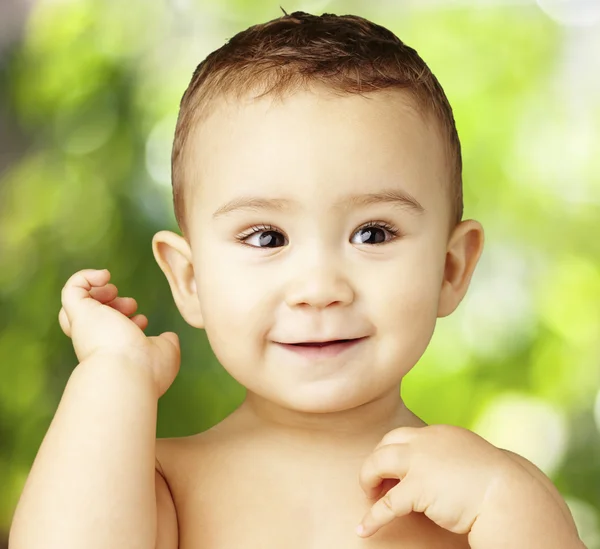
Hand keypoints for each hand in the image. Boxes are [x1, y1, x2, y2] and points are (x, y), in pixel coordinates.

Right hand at [58, 268, 179, 396]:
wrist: (127, 374)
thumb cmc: (147, 369)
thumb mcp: (165, 353)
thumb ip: (165, 343)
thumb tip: (169, 337)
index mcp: (113, 353)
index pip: (111, 335)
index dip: (128, 322)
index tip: (143, 322)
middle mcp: (95, 342)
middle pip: (91, 320)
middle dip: (113, 306)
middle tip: (131, 305)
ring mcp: (85, 328)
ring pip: (77, 306)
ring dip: (100, 293)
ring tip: (115, 291)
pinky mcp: (79, 313)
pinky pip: (71, 289)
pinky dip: (85, 277)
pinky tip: (105, 275)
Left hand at [356, 424, 513, 538]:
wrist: (511, 496)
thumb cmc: (496, 485)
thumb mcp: (470, 461)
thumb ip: (451, 460)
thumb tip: (440, 476)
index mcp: (439, 434)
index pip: (403, 436)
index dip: (392, 453)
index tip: (391, 472)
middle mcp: (425, 441)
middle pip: (385, 444)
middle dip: (375, 463)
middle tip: (374, 484)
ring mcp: (420, 462)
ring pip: (377, 463)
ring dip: (367, 480)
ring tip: (368, 497)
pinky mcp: (418, 487)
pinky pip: (386, 504)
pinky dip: (372, 517)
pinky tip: (364, 529)